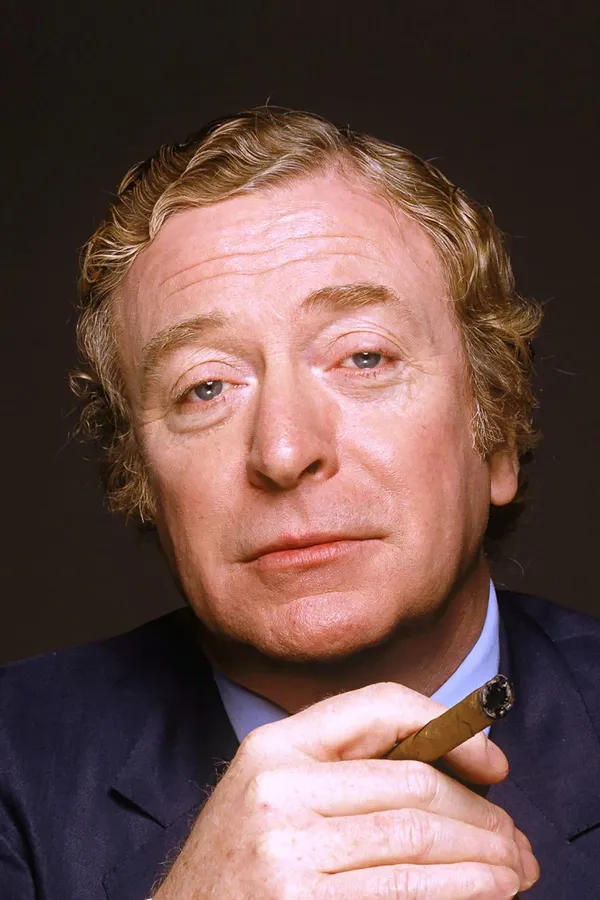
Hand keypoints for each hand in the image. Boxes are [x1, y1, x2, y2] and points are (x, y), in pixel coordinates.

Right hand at [154, 682, 538, 898]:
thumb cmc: (237, 865)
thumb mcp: (273, 793)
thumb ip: (345, 769)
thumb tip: (452, 769)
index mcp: (274, 746)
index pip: (379, 707)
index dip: (448, 726)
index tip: (492, 762)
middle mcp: (278, 789)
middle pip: (412, 782)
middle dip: (480, 811)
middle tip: (514, 837)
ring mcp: (288, 849)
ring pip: (417, 836)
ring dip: (481, 854)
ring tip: (512, 867)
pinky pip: (404, 888)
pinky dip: (458, 888)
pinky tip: (485, 890)